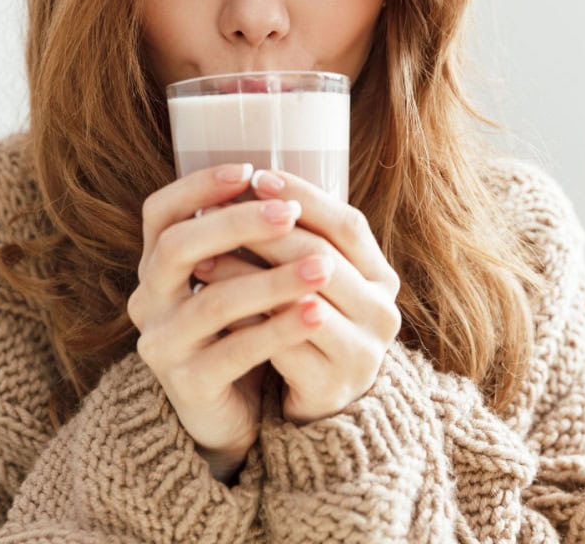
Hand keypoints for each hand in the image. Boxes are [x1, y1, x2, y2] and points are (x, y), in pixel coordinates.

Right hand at [127, 163, 332, 468]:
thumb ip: (244, 240)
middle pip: (176, 249)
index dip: (197, 187)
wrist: (228, 412)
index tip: (248, 170)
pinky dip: (278, 330)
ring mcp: (163, 344)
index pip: (159, 213)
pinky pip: (235, 352)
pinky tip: (315, 313)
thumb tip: (285, 186)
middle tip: (288, 213)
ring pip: (212, 303)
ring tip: (324, 266)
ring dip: (271, 280)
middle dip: (236, 225)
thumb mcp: (234, 278)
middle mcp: (148, 301)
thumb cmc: (237, 329)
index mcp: (156, 266)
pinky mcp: (187, 384)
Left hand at [195, 169, 402, 425]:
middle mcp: (382, 313)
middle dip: (263, 232)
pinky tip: (211, 304)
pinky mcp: (331, 386)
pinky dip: (244, 319)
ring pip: (299, 299)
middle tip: (215, 214)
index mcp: (381, 278)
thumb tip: (246, 183)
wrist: (316, 407)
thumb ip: (298, 239)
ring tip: (202, 258)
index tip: (257, 177)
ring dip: (245, 275)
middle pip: (321, 258)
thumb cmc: (306, 327)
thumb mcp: (314, 280)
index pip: (348, 225)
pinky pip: (282, 344)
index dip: (304, 197)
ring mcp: (362, 353)